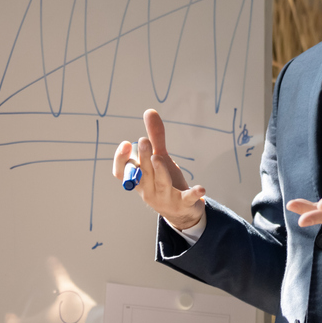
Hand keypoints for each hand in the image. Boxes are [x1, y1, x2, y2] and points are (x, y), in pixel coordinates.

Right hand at [113, 109, 205, 230]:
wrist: (182, 211)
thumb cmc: (166, 182)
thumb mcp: (161, 158)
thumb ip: (156, 137)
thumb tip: (149, 111)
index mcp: (139, 180)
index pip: (122, 173)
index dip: (121, 160)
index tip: (126, 144)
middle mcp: (148, 190)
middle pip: (142, 174)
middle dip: (142, 158)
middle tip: (144, 141)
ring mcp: (165, 198)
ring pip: (160, 184)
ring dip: (159, 171)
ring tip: (160, 157)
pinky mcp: (183, 204)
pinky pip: (187, 199)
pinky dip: (193, 194)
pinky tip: (200, 188)